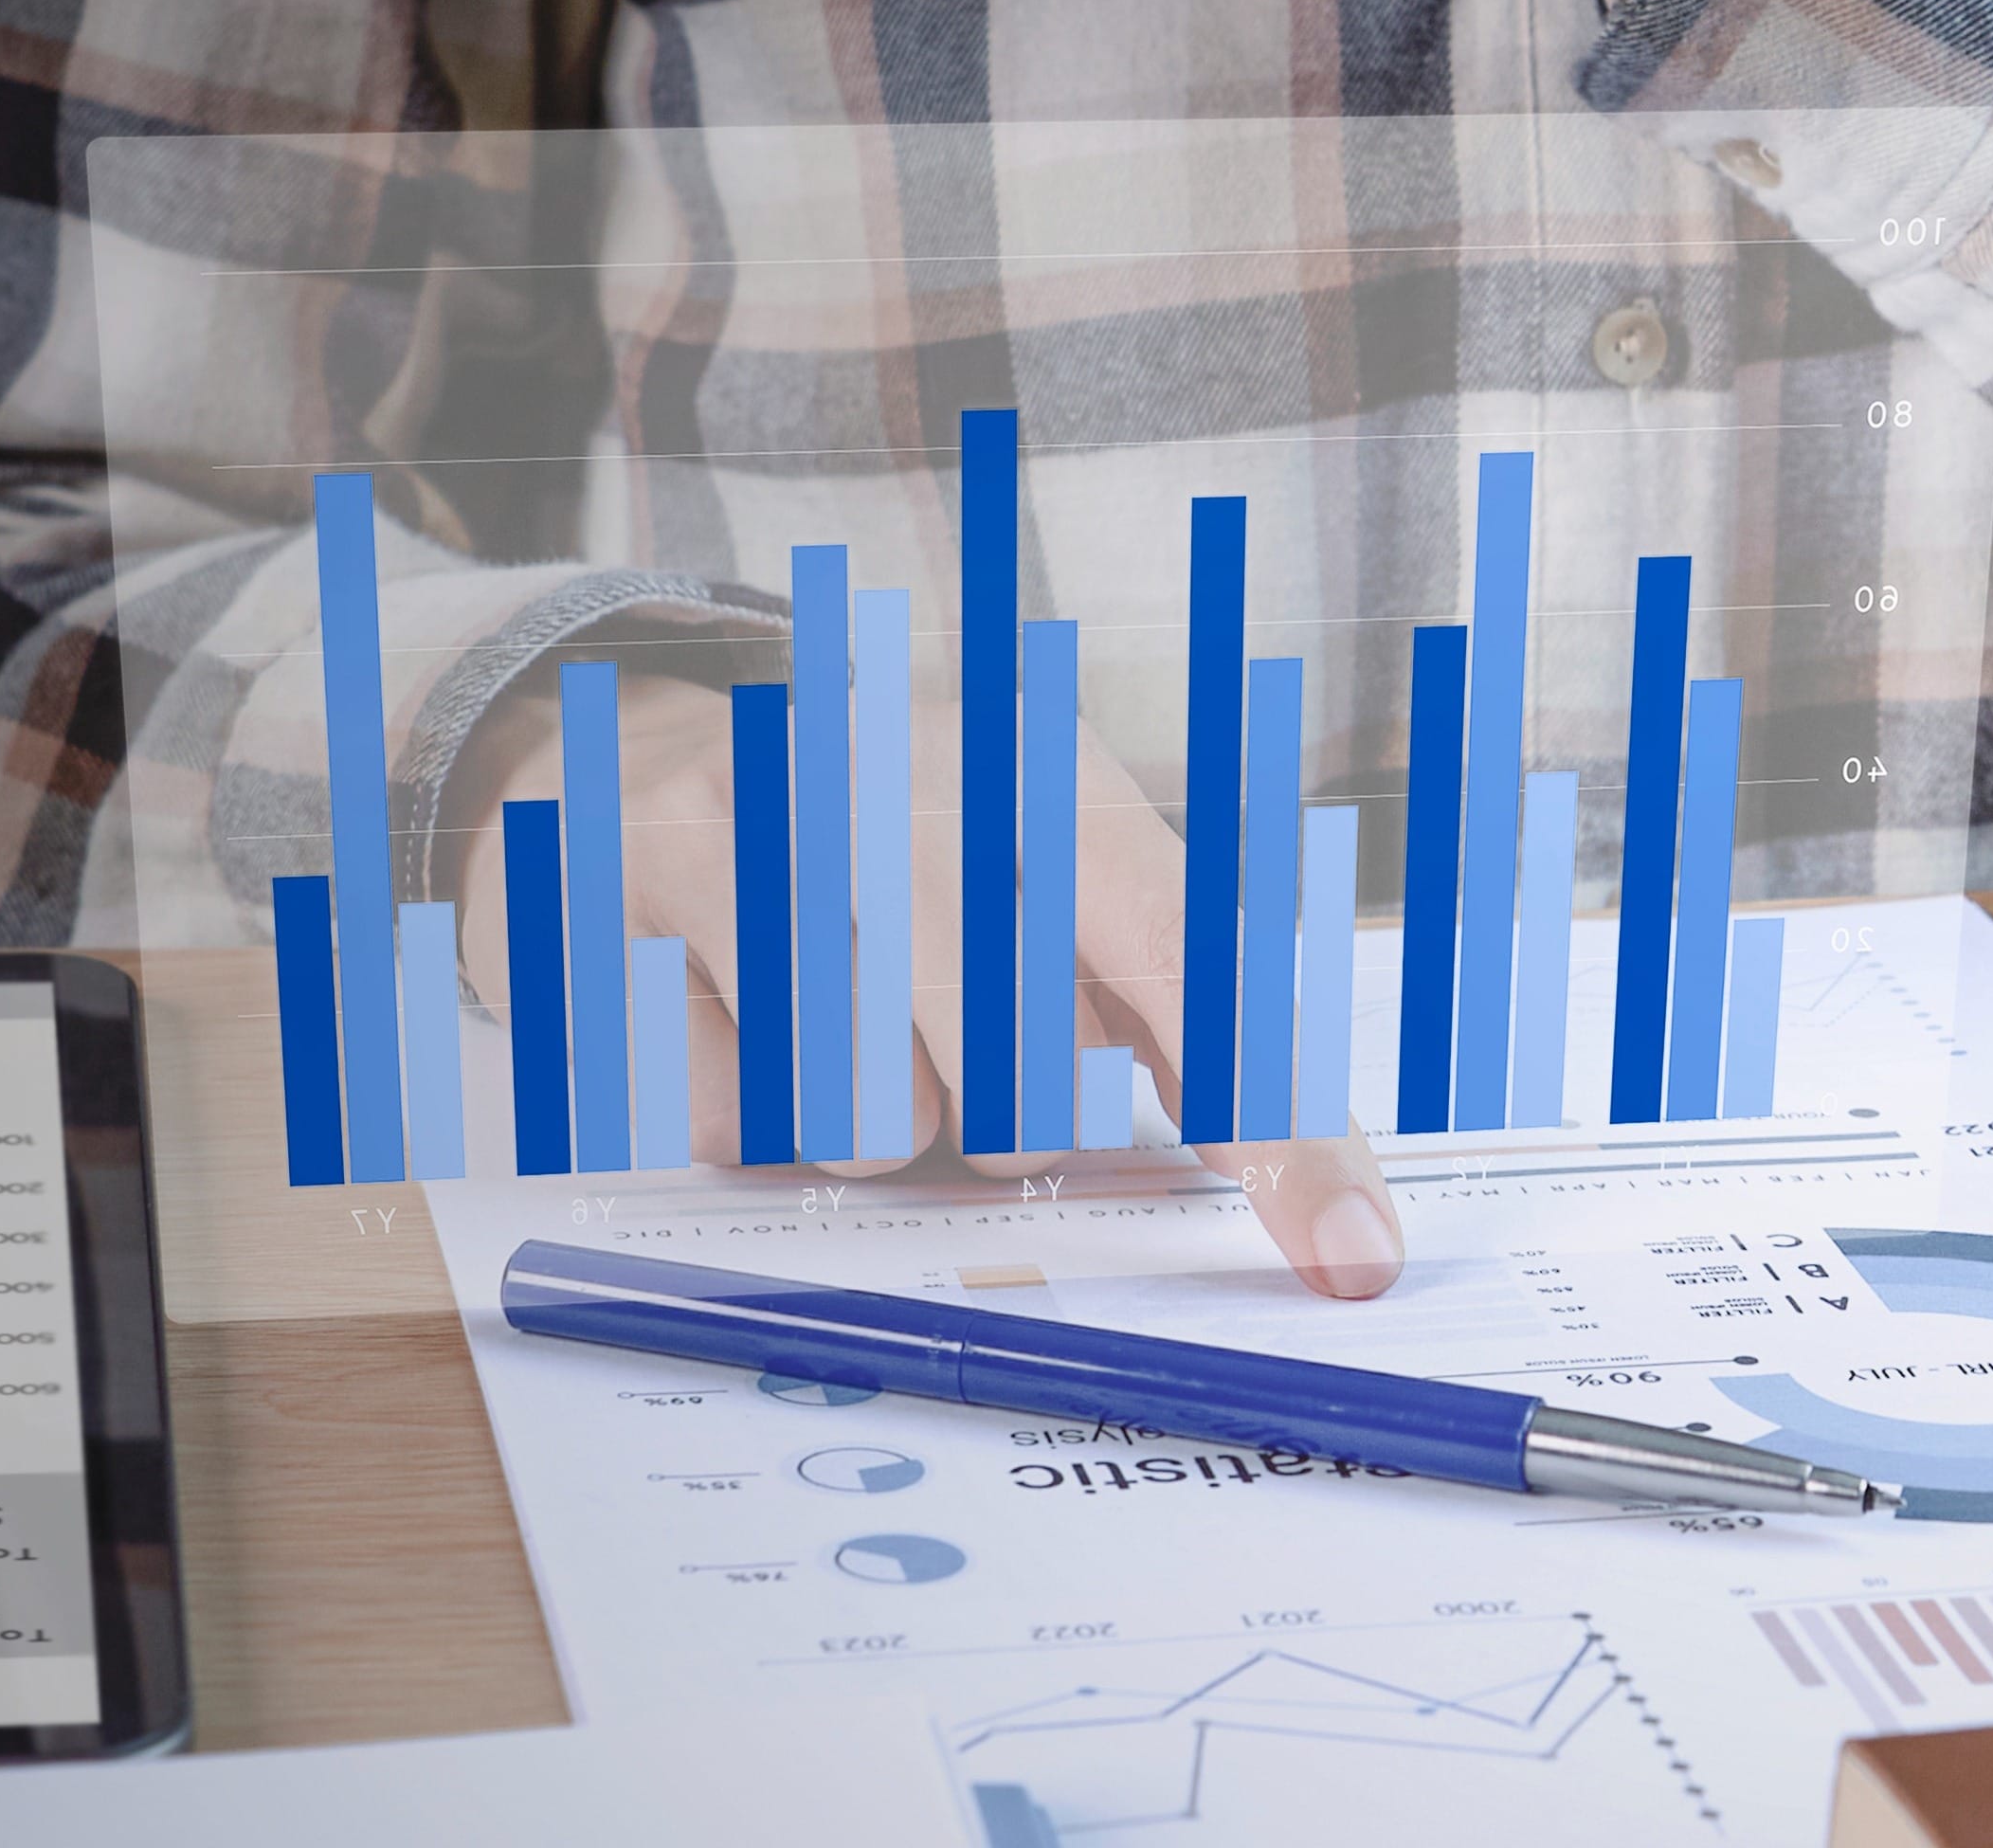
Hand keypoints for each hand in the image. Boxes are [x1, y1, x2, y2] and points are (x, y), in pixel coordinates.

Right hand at [455, 668, 1409, 1297]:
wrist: (645, 733)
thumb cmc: (896, 844)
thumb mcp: (1053, 871)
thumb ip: (1184, 1020)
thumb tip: (1330, 1218)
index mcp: (1054, 773)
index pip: (1201, 974)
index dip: (1280, 1131)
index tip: (1347, 1258)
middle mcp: (924, 784)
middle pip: (1027, 1098)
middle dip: (994, 1118)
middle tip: (949, 1040)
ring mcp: (775, 831)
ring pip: (875, 1130)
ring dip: (871, 1123)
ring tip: (841, 1019)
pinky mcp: (647, 890)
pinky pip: (735, 1122)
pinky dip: (747, 1111)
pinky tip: (738, 1009)